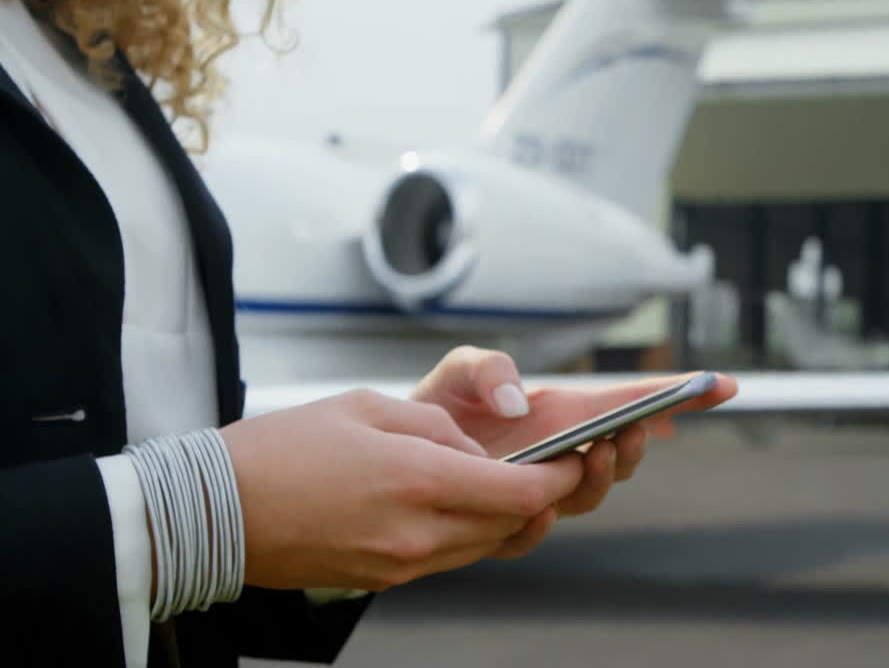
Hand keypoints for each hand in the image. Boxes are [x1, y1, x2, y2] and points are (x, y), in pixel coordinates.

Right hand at [219, 389, 583, 591]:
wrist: (213, 511)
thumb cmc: (283, 448)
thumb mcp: (368, 407)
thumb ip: (436, 426)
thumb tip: (474, 450)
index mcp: (419, 480)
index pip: (521, 492)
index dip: (559, 477)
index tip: (575, 459)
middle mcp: (418, 532)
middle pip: (511, 525)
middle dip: (540, 498)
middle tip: (552, 470)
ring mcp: (400, 564)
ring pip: (482, 546)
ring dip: (504, 518)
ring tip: (505, 485)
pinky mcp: (381, 580)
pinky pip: (446, 559)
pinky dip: (464, 533)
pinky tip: (453, 506)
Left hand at [412, 347, 737, 544]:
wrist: (391, 452)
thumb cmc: (435, 406)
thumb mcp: (459, 370)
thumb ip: (488, 369)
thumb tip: (520, 404)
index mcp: (564, 413)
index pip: (632, 404)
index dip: (681, 396)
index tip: (723, 385)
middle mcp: (562, 453)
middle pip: (624, 456)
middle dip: (639, 444)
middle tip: (633, 428)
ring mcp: (538, 489)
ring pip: (589, 495)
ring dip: (601, 477)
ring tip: (592, 453)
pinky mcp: (502, 518)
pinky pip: (532, 532)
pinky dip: (539, 523)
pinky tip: (535, 506)